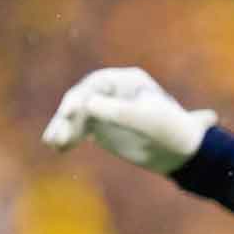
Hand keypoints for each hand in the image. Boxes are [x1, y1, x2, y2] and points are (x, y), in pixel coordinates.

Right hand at [41, 67, 217, 173]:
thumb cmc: (170, 130)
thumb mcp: (147, 120)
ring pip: (77, 115)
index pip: (96, 84)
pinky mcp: (100, 126)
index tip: (69, 112)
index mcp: (127, 81)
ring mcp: (106, 108)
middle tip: (57, 134)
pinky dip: (68, 138)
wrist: (180, 152)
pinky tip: (58, 148)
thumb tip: (87, 104)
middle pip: (82, 99)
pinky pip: (78, 129)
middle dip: (67, 116)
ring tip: (53, 143)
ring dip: (64, 128)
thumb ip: (118, 112)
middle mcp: (113, 91)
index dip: (79, 97)